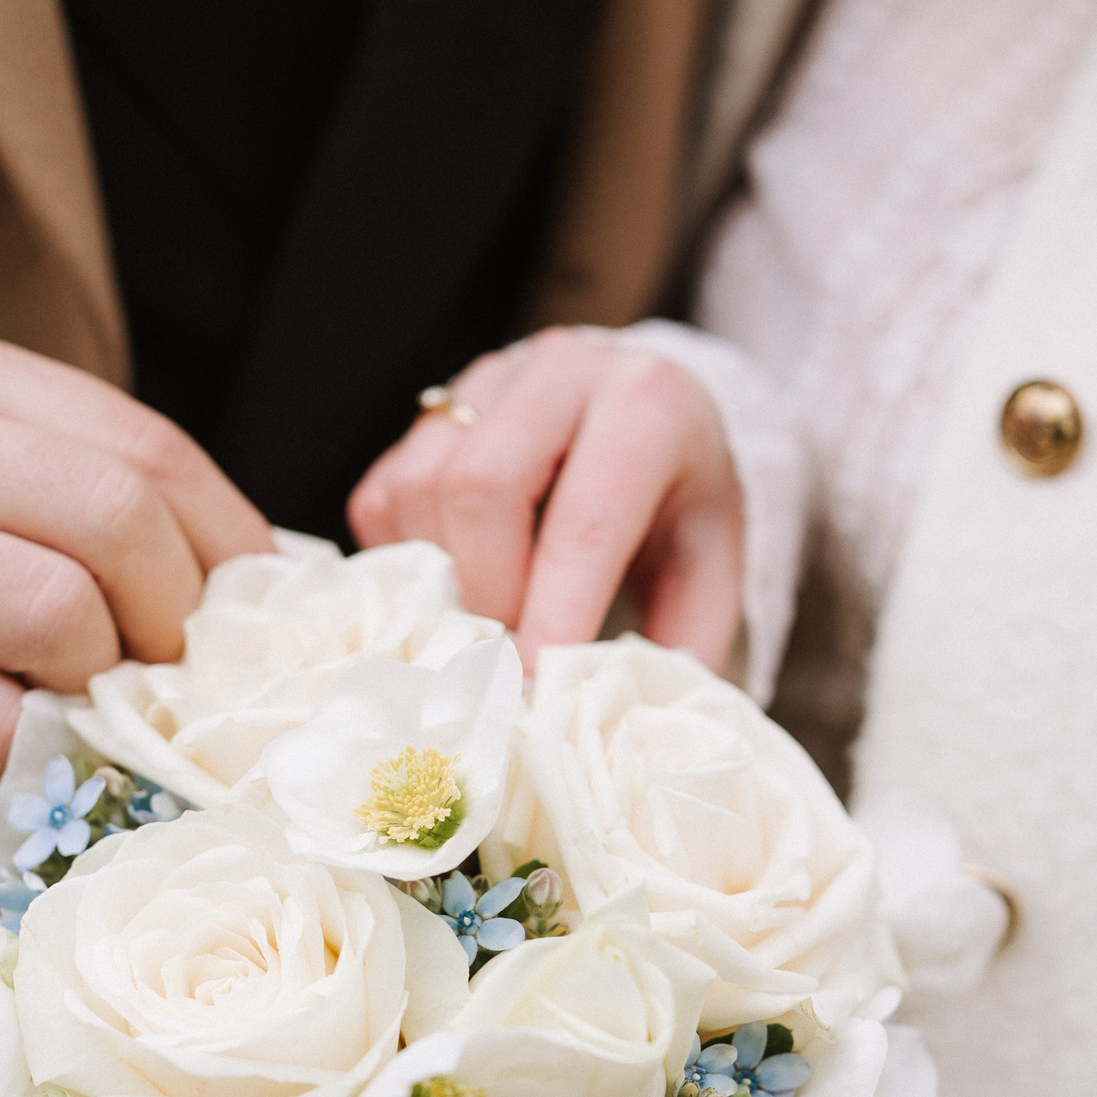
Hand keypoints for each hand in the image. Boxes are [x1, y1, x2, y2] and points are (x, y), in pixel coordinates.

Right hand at [0, 324, 269, 842]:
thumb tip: (293, 591)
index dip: (228, 555)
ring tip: (85, 713)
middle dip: (172, 623)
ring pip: (56, 613)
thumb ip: (118, 521)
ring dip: (103, 688)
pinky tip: (28, 760)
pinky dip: (39, 755)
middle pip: (115, 519)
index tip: (246, 628)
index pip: (148, 451)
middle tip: (167, 686)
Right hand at [348, 326, 741, 671]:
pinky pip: (383, 496)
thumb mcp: (712, 565)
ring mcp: (484, 382)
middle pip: (480, 487)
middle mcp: (561, 373)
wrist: (652, 405)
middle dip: (486, 595)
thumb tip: (619, 724)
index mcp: (647, 407)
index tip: (532, 692)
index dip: (552, 615)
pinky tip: (453, 582)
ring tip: (483, 621)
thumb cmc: (680, 500)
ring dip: (440, 579)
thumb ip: (679, 641)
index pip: (583, 521)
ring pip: (420, 489)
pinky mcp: (428, 413)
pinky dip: (406, 559)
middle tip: (504, 659)